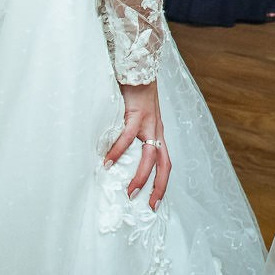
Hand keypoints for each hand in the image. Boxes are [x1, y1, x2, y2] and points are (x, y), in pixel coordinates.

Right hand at [103, 81, 170, 209]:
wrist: (138, 69)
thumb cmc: (135, 93)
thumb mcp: (137, 117)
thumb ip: (132, 134)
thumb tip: (114, 154)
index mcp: (157, 133)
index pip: (165, 163)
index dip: (162, 183)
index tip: (155, 202)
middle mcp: (157, 131)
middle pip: (164, 164)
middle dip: (159, 187)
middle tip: (149, 206)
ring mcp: (149, 123)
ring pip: (150, 155)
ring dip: (141, 176)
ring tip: (129, 192)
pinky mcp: (137, 115)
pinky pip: (128, 137)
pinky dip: (118, 151)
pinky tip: (108, 161)